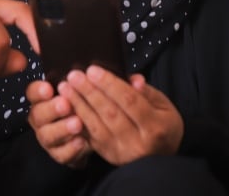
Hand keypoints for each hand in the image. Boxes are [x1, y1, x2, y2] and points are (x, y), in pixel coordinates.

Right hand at [26, 79, 92, 167]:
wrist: (92, 132)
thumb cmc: (81, 103)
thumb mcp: (76, 87)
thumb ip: (67, 74)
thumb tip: (57, 52)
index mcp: (41, 100)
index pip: (32, 93)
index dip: (38, 91)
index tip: (48, 88)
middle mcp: (40, 119)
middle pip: (38, 114)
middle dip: (51, 109)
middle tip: (66, 104)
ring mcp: (48, 138)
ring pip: (47, 135)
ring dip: (62, 129)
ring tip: (78, 123)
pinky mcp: (59, 154)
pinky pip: (61, 154)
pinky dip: (71, 149)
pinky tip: (82, 141)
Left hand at [58, 66, 182, 164]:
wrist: (161, 157)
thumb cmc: (162, 125)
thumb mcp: (163, 106)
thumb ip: (147, 92)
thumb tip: (132, 78)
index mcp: (155, 127)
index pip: (130, 101)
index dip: (110, 85)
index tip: (93, 70)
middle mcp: (138, 142)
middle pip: (110, 113)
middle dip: (89, 92)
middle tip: (74, 75)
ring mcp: (121, 151)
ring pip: (96, 126)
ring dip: (78, 104)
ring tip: (65, 87)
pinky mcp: (107, 155)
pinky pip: (88, 136)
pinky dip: (76, 119)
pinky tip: (67, 105)